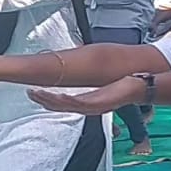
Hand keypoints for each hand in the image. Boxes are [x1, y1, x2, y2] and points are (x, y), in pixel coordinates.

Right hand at [28, 77, 143, 114]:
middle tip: (30, 93)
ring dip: (50, 100)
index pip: (62, 102)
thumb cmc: (122, 83)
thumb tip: (78, 63)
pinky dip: (66, 100)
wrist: (140, 85)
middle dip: (43, 100)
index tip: (33, 91)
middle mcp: (88, 107)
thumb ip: (89, 76)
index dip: (46, 98)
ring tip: (36, 94)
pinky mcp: (100, 104)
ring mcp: (94, 107)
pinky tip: (57, 95)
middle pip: (60, 106)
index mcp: (87, 101)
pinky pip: (80, 103)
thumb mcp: (102, 80)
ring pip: (66, 106)